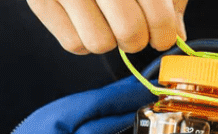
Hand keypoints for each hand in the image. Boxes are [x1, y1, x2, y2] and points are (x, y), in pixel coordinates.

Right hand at [27, 0, 188, 54]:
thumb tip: (177, 33)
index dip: (165, 33)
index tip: (163, 34)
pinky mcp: (40, 1)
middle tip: (135, 29)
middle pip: (129, 33)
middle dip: (138, 39)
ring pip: (99, 43)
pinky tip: (87, 19)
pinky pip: (73, 44)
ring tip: (107, 20)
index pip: (158, 17)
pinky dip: (84, 40)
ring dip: (109, 40)